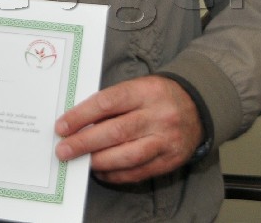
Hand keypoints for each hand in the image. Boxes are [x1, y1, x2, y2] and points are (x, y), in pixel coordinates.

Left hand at [54, 75, 203, 183]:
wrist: (198, 106)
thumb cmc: (157, 96)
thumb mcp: (137, 87)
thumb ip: (111, 103)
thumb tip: (78, 122)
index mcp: (146, 91)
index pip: (108, 102)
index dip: (82, 115)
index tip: (62, 126)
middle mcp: (158, 116)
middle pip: (116, 131)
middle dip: (85, 142)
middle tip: (63, 149)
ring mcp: (166, 140)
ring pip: (128, 155)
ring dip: (99, 160)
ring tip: (80, 161)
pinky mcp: (170, 160)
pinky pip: (139, 171)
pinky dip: (116, 173)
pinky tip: (100, 170)